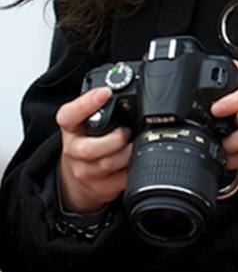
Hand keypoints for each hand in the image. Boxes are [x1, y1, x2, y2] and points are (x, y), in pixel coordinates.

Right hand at [56, 87, 131, 212]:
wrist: (78, 176)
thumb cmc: (88, 139)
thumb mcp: (86, 120)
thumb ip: (100, 106)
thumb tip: (125, 83)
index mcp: (70, 127)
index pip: (70, 115)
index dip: (86, 104)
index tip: (105, 92)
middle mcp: (74, 150)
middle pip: (89, 149)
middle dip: (114, 139)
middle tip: (127, 131)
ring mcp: (84, 172)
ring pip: (107, 165)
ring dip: (127, 154)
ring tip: (134, 145)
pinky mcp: (99, 188)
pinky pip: (121, 180)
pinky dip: (133, 169)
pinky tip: (134, 161)